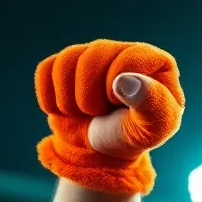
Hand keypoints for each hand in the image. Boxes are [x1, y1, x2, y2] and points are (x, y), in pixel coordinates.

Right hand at [35, 40, 185, 193]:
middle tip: (100, 114)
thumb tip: (127, 80)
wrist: (103, 150)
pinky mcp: (66, 65)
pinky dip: (51, 99)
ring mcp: (93, 54)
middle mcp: (124, 51)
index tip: (119, 107)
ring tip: (86, 113)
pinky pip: (45, 70)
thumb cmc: (134, 136)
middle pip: (93, 56)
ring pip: (67, 61)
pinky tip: (68, 110)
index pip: (127, 59)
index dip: (116, 88)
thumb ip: (152, 103)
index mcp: (156, 62)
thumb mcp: (154, 129)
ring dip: (70, 100)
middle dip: (91, 97)